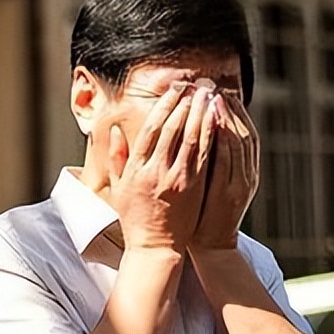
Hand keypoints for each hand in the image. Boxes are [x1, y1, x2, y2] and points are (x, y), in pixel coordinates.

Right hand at [107, 81, 215, 253]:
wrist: (155, 248)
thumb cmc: (134, 218)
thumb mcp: (118, 187)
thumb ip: (116, 157)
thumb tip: (115, 130)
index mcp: (137, 168)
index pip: (152, 128)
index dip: (165, 105)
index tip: (175, 89)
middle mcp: (157, 170)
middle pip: (174, 128)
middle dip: (186, 103)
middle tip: (197, 85)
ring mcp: (178, 179)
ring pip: (192, 138)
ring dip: (202, 113)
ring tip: (210, 95)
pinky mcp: (194, 187)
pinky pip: (205, 156)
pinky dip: (211, 135)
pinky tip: (217, 120)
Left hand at [192, 89, 259, 250]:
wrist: (211, 246)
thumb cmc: (205, 213)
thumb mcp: (214, 182)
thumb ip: (215, 159)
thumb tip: (205, 130)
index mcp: (245, 171)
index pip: (245, 133)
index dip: (236, 112)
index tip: (222, 92)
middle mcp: (247, 174)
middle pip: (245, 133)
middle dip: (232, 109)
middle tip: (218, 88)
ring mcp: (240, 183)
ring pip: (239, 143)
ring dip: (228, 118)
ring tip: (216, 97)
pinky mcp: (229, 193)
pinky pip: (228, 161)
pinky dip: (223, 140)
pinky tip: (213, 123)